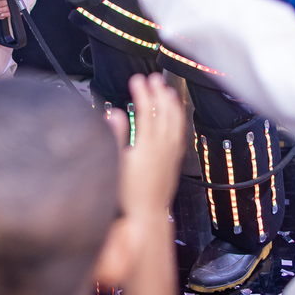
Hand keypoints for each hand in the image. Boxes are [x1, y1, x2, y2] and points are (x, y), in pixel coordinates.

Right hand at [107, 74, 184, 218]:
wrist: (146, 216)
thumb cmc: (128, 194)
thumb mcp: (115, 163)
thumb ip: (116, 136)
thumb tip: (115, 114)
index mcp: (147, 145)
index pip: (147, 111)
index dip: (142, 93)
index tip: (137, 80)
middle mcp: (162, 147)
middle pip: (164, 113)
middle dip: (159, 92)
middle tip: (153, 78)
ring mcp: (171, 154)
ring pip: (175, 122)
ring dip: (172, 104)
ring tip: (168, 90)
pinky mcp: (174, 161)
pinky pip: (180, 133)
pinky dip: (179, 119)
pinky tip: (177, 116)